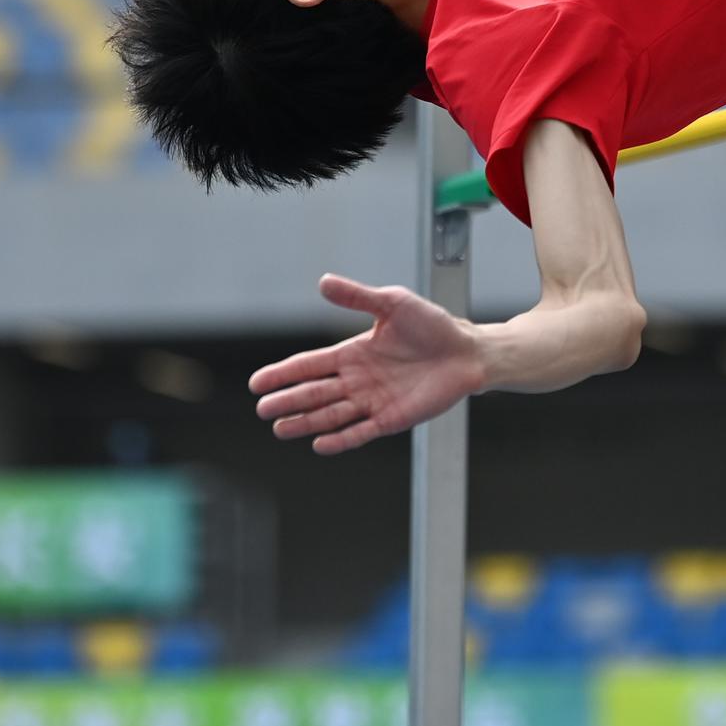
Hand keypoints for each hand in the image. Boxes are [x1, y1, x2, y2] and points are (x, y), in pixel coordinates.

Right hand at [249, 275, 485, 455]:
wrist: (468, 351)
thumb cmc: (433, 326)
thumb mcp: (393, 303)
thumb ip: (357, 296)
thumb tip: (323, 281)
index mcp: (352, 353)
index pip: (309, 365)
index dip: (283, 374)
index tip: (257, 383)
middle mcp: (357, 380)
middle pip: (314, 393)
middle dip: (288, 401)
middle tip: (263, 409)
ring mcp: (373, 401)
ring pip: (331, 415)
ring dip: (306, 423)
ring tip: (280, 428)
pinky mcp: (392, 419)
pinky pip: (360, 432)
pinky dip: (340, 439)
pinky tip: (319, 444)